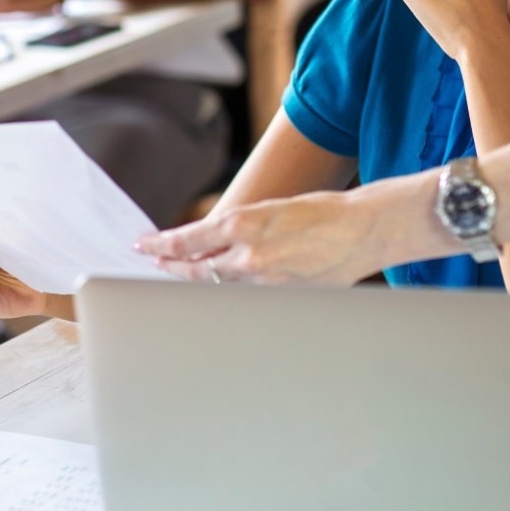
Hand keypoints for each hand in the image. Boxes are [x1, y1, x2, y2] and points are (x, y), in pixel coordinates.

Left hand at [136, 190, 379, 285]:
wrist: (364, 229)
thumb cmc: (323, 212)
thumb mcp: (272, 210)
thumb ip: (240, 230)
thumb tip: (211, 243)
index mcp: (243, 225)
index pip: (186, 241)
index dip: (161, 245)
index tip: (145, 245)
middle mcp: (248, 257)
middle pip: (194, 269)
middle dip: (171, 266)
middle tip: (155, 262)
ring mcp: (264, 284)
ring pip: (217, 287)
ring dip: (199, 281)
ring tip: (183, 276)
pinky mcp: (282, 300)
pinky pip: (246, 299)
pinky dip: (231, 294)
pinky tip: (225, 292)